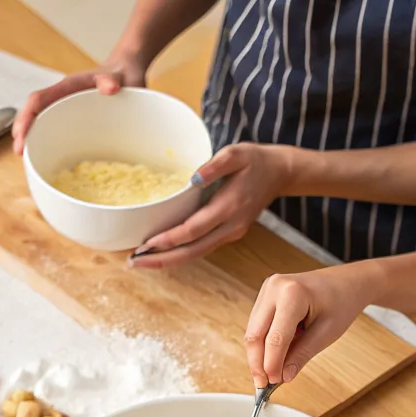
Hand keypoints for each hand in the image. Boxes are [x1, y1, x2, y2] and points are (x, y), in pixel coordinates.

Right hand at [12, 54, 146, 153]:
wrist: (128, 73)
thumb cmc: (122, 73)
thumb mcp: (120, 77)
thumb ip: (112, 81)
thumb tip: (110, 87)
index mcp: (68, 87)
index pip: (39, 100)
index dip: (27, 117)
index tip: (20, 136)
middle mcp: (64, 98)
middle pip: (35, 113)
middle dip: (24, 131)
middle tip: (19, 153)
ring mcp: (69, 109)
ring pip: (44, 122)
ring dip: (34, 138)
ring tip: (27, 158)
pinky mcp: (77, 119)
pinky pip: (60, 130)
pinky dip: (51, 142)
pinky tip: (50, 156)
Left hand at [129, 143, 292, 267]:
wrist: (281, 174)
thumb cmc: (256, 160)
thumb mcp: (236, 153)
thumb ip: (215, 165)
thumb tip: (193, 179)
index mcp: (230, 207)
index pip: (194, 229)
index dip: (169, 239)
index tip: (146, 244)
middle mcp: (231, 227)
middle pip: (192, 251)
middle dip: (162, 259)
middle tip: (134, 262)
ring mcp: (231, 234)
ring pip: (196, 254)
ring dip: (169, 260)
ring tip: (142, 262)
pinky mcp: (228, 234)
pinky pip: (201, 248)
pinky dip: (180, 254)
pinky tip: (162, 254)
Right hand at [244, 263, 379, 385]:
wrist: (346, 282)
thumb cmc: (342, 301)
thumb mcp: (326, 333)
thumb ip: (302, 355)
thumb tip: (283, 376)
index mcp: (292, 294)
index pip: (275, 338)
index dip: (271, 364)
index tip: (272, 383)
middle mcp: (274, 287)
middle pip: (255, 334)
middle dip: (257, 363)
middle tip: (263, 385)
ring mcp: (268, 289)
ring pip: (253, 331)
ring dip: (258, 355)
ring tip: (268, 374)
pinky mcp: (266, 295)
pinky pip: (258, 324)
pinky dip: (263, 344)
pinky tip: (271, 358)